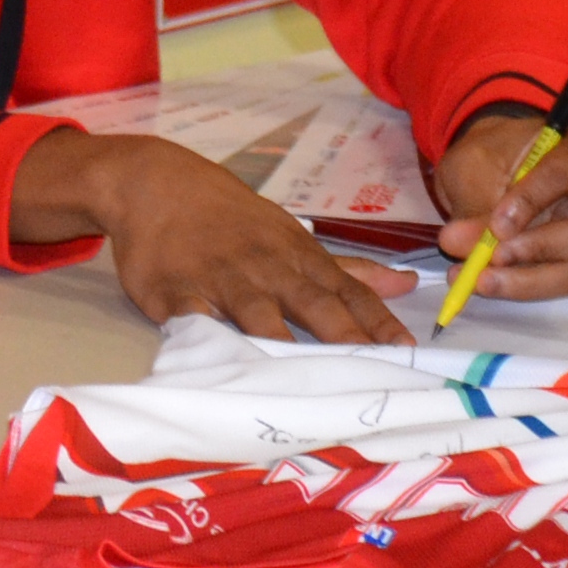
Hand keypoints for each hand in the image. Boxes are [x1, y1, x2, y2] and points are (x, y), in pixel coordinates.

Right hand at [11, 128, 415, 343]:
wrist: (158, 184)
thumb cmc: (235, 219)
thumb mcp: (295, 237)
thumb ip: (350, 270)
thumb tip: (409, 284)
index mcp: (300, 257)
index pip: (349, 292)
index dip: (378, 323)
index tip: (408, 354)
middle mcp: (268, 268)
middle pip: (313, 305)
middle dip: (345, 338)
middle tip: (373, 373)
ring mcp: (222, 279)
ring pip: (257, 313)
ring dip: (282, 345)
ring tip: (306, 384)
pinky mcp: (175, 291)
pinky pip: (194, 317)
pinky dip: (209, 339)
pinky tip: (222, 368)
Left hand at [433, 112, 567, 302]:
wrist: (496, 167)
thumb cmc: (493, 155)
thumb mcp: (474, 166)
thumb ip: (472, 204)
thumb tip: (456, 244)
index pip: (566, 170)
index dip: (531, 200)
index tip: (496, 226)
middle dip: (540, 249)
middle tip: (490, 259)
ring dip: (529, 280)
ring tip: (479, 279)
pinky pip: (564, 284)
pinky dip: (523, 287)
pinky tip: (486, 283)